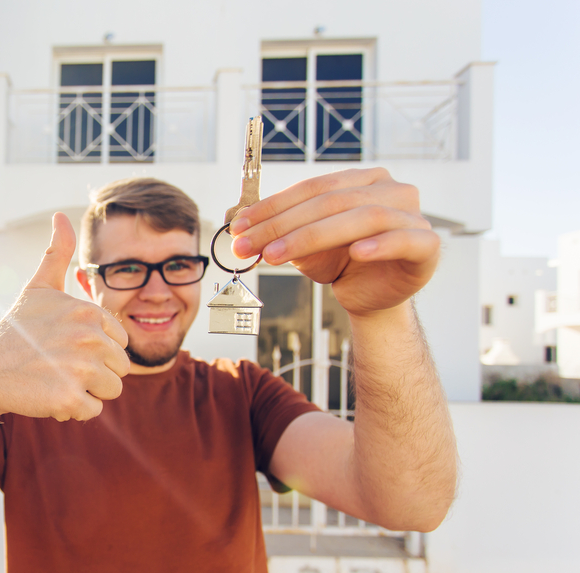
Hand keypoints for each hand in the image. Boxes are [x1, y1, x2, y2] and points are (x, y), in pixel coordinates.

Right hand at [0, 213, 129, 421]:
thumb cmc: (17, 330)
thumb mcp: (39, 287)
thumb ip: (58, 253)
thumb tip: (61, 215)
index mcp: (88, 313)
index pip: (120, 342)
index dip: (96, 349)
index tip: (65, 346)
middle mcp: (88, 338)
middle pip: (120, 368)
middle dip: (94, 372)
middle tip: (58, 365)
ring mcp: (79, 369)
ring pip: (110, 390)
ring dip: (86, 391)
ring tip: (55, 378)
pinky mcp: (68, 397)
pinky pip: (92, 412)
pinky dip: (72, 410)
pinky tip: (48, 394)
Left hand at [228, 168, 439, 317]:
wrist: (373, 297)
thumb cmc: (340, 263)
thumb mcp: (305, 245)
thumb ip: (281, 230)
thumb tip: (239, 226)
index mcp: (362, 180)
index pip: (313, 187)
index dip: (273, 206)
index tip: (240, 227)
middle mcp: (390, 189)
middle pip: (332, 201)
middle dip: (284, 224)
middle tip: (249, 246)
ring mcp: (413, 214)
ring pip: (362, 217)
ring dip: (313, 236)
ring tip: (277, 255)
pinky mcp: (427, 245)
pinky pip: (404, 240)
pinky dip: (381, 244)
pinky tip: (358, 253)